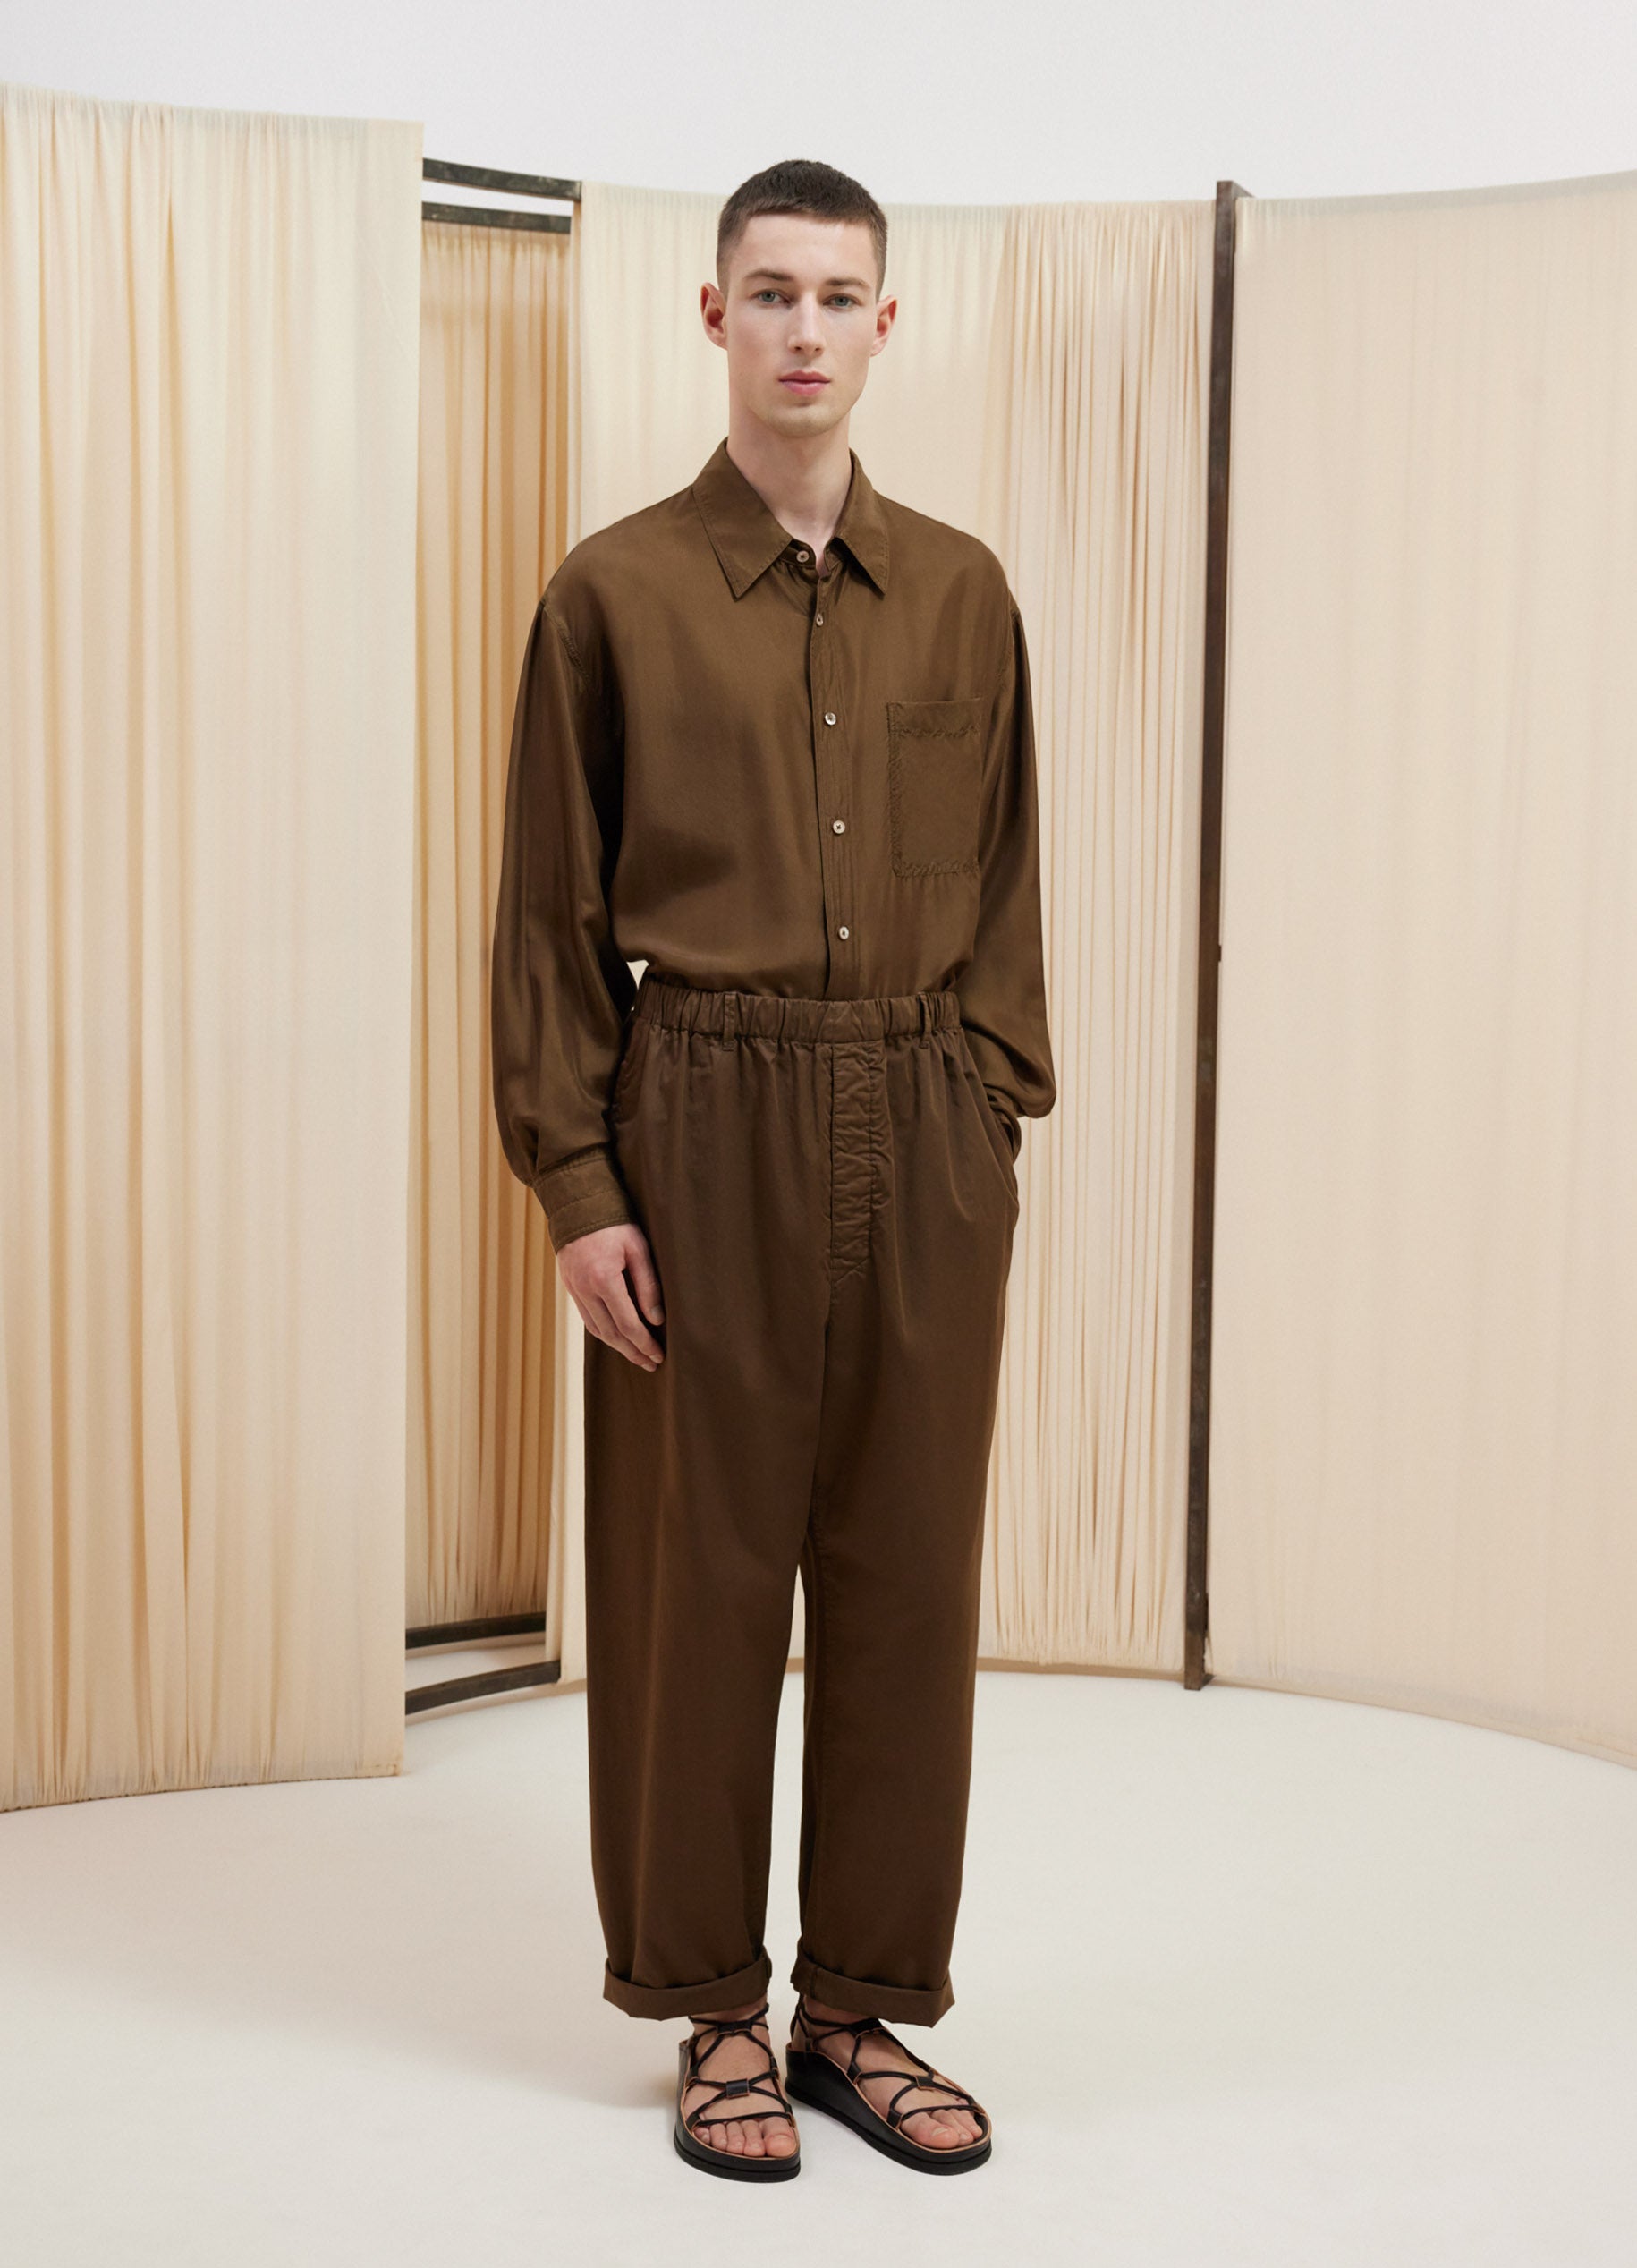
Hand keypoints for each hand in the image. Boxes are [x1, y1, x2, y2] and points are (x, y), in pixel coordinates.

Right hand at [559, 1221, 664, 1369]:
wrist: (578, 1205)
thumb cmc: (615, 1223)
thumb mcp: (638, 1248)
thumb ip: (648, 1285)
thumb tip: (656, 1320)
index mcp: (603, 1279)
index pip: (627, 1324)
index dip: (644, 1343)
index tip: (659, 1355)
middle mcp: (585, 1289)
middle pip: (610, 1333)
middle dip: (632, 1351)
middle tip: (651, 1364)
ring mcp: (574, 1289)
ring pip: (596, 1329)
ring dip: (618, 1346)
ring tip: (637, 1356)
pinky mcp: (569, 1287)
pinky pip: (587, 1318)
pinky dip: (603, 1332)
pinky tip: (618, 1337)